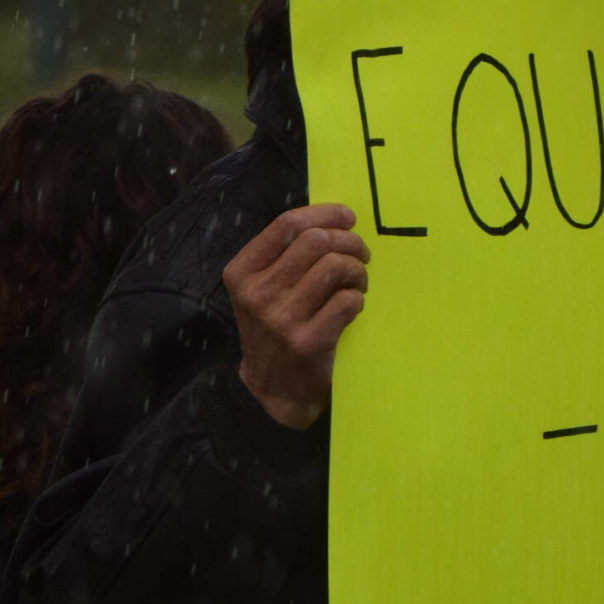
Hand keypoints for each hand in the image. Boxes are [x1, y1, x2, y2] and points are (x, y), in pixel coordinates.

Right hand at [224, 205, 369, 429]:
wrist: (275, 390)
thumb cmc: (276, 330)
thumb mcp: (262, 291)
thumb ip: (285, 256)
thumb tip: (333, 219)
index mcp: (241, 273)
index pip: (287, 225)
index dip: (324, 214)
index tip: (348, 217)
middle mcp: (256, 294)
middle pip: (316, 241)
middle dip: (349, 241)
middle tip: (361, 254)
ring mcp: (280, 319)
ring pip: (334, 267)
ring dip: (357, 271)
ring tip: (358, 282)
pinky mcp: (307, 342)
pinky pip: (347, 301)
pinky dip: (357, 299)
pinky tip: (353, 307)